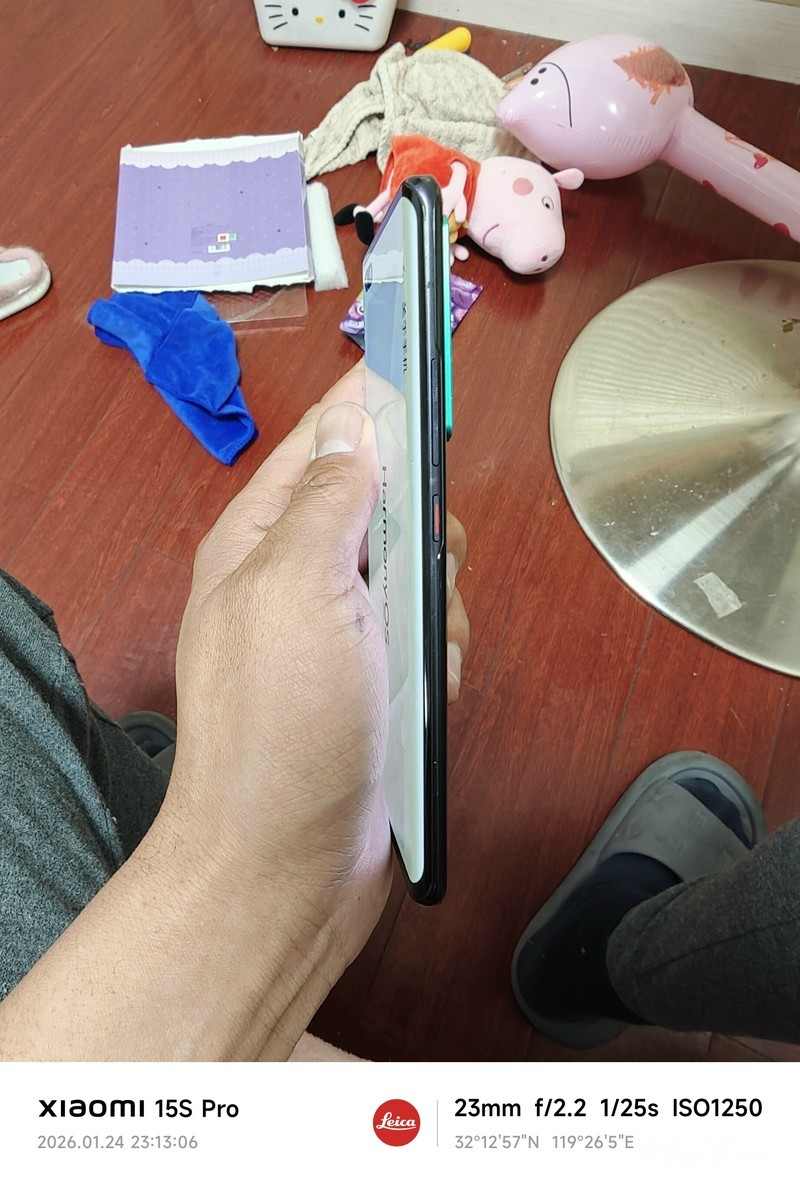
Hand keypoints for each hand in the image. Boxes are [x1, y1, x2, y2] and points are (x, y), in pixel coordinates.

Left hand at [168, 364, 470, 986]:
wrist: (291, 864)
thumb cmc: (282, 726)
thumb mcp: (300, 588)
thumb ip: (331, 496)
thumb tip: (351, 416)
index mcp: (262, 540)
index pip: (326, 440)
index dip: (375, 398)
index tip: (423, 351)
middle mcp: (299, 579)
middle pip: (391, 510)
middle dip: (423, 544)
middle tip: (415, 584)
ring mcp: (340, 636)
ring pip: (425, 579)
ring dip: (437, 618)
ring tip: (413, 666)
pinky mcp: (378, 684)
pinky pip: (433, 641)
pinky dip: (439, 667)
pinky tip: (420, 702)